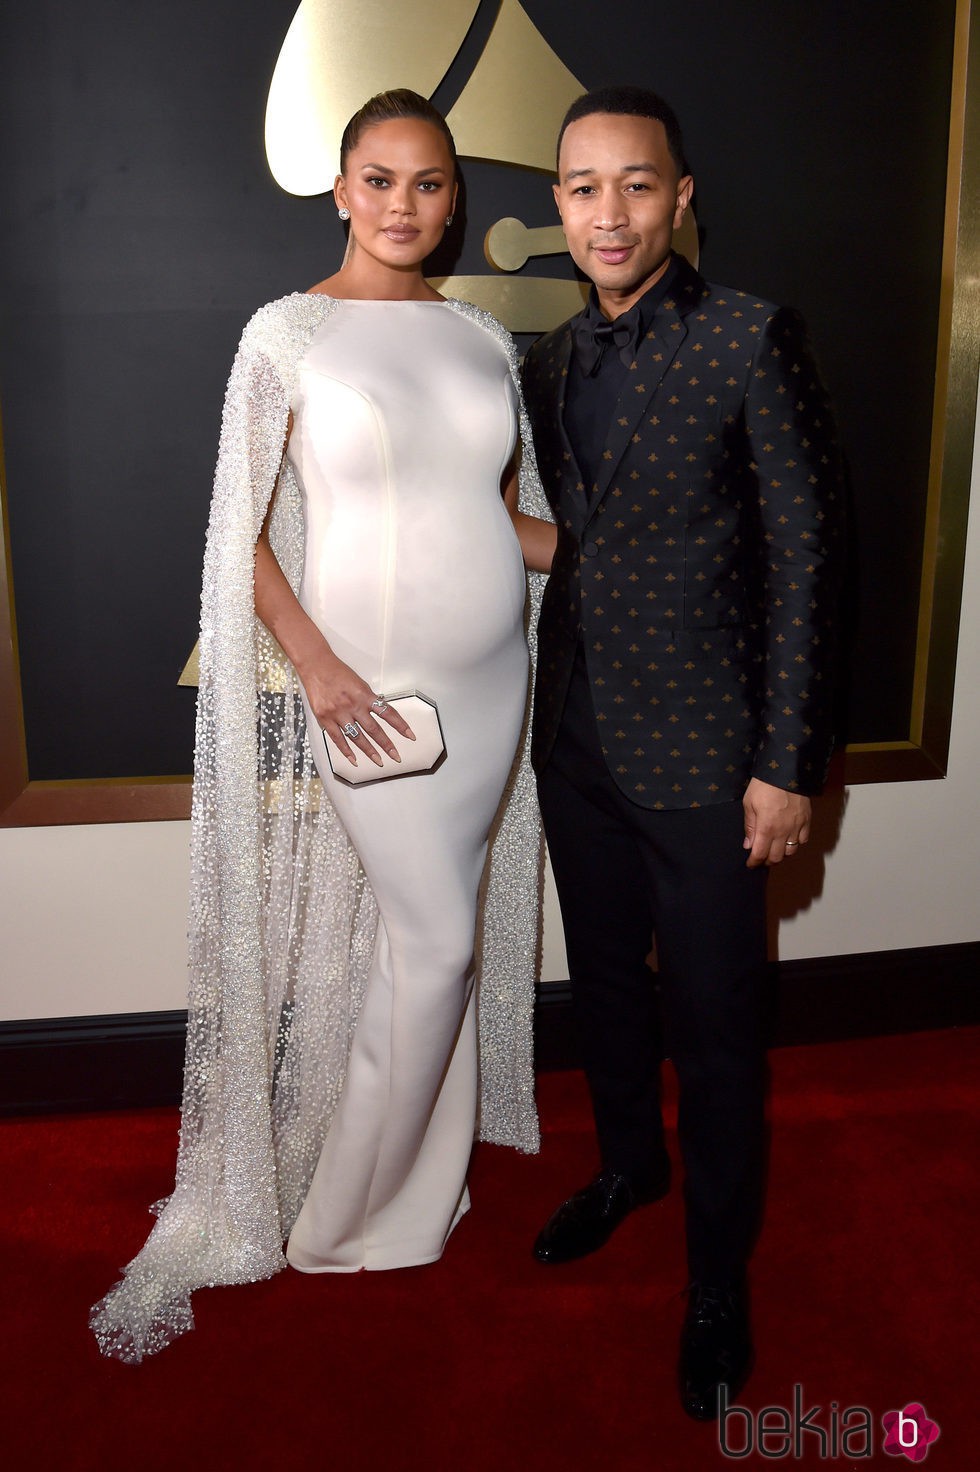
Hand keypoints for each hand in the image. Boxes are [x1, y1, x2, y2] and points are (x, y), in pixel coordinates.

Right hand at [300, 649, 414, 767]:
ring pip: (357, 737)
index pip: (388, 713)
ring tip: (379, 761)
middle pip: (373, 729)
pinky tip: (354, 760)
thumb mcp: (359, 683)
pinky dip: (346, 751)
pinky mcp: (325, 719)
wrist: (316, 666)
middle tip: (396, 757)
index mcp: (364, 695)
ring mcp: (338, 713)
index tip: (410, 735)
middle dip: (386, 745)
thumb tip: (379, 712)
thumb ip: (368, 699)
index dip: (400, 725)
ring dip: (369, 751)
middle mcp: (353, 705)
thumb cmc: (337, 672)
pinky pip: (338, 739)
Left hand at [742, 778, 810, 867]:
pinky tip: (789, 839)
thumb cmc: (764, 785)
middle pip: (777, 857)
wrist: (786, 771)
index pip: (760, 854)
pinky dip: (796, 843)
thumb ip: (750, 827)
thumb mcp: (749, 804)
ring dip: (782, 854)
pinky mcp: (807, 820)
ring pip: (792, 851)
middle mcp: (783, 831)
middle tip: (761, 858)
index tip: (750, 864)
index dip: (754, 862)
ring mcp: (797, 826)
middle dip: (767, 861)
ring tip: (775, 849)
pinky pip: (804, 839)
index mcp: (766, 828)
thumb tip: (748, 845)